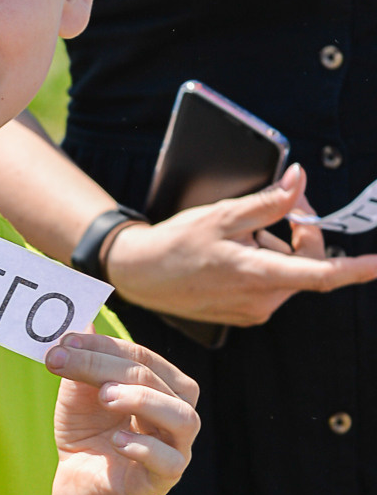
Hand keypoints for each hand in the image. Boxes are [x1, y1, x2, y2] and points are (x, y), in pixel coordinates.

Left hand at [46, 334, 199, 494]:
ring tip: (105, 397)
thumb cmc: (84, 434)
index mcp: (162, 388)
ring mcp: (175, 449)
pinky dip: (144, 447)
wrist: (74, 485)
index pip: (144, 357)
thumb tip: (82, 320)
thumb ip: (83, 362)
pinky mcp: (162, 481)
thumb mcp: (77, 394)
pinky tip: (115, 441)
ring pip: (183, 417)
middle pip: (157, 381)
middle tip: (68, 361)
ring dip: (143, 400)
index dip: (107, 347)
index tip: (65, 342)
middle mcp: (176, 415)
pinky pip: (169, 461)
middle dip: (109, 367)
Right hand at [105, 164, 376, 325]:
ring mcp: (253, 310)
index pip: (323, 275)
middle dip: (303, 232)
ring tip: (242, 234)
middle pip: (308, 266)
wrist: (139, 275)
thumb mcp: (222, 214)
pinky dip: (264, 263)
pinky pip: (271, 284)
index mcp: (259, 276)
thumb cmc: (175, 244)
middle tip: (286, 204)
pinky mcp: (245, 313)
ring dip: (279, 248)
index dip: (357, 269)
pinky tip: (235, 252)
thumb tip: (301, 181)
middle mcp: (262, 300)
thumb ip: (269, 201)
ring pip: (289, 274)